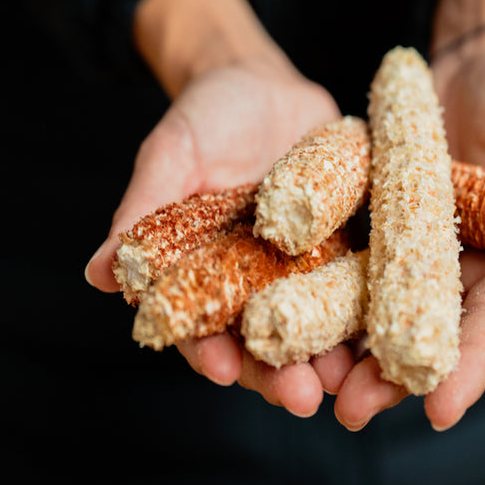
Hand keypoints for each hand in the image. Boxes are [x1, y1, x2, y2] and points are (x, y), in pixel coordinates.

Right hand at [85, 0, 350, 416]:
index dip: (209, 351)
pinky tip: (390, 333)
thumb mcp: (171, 156)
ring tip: (348, 382)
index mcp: (206, 275)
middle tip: (301, 399)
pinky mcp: (348, 250)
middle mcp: (256, 284)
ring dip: (331, 358)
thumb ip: (142, 213)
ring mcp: (305, 271)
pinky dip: (373, 313)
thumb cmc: (205, 118)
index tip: (222, 370)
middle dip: (281, 375)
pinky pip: (362, 287)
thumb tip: (95, 274)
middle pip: (266, 343)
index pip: (202, 326)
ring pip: (318, 328)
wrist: (266, 84)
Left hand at [333, 0, 484, 431]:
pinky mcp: (368, 225)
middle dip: (390, 377)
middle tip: (352, 413)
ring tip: (307, 385)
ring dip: (342, 348)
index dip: (467, 369)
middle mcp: (455, 271)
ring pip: (372, 311)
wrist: (475, 60)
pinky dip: (313, 291)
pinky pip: (339, 263)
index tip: (440, 411)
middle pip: (421, 334)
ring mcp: (407, 251)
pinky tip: (280, 318)